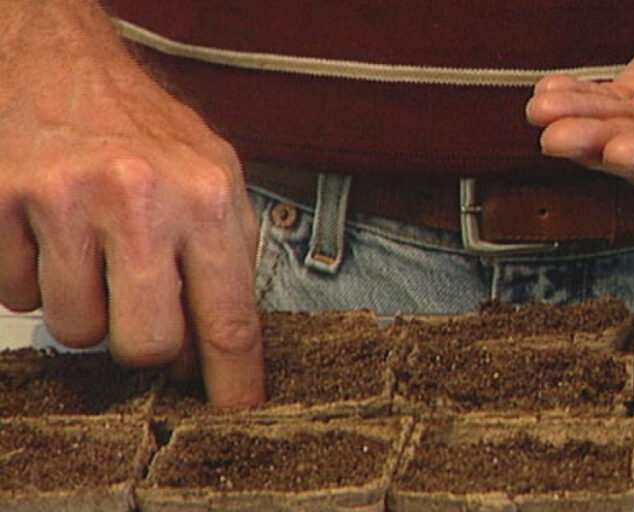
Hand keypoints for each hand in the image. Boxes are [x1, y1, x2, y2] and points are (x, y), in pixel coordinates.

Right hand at [0, 1, 263, 406]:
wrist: (60, 63)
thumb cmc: (141, 126)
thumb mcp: (214, 178)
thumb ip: (226, 260)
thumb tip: (214, 350)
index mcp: (206, 196)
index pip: (229, 317)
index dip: (233, 378)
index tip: (236, 409)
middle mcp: (140, 198)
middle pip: (146, 344)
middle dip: (144, 343)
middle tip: (139, 306)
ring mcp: (65, 202)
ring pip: (75, 331)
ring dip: (85, 307)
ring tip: (92, 251)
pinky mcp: (3, 205)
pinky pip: (18, 297)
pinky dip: (35, 279)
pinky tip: (51, 235)